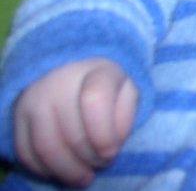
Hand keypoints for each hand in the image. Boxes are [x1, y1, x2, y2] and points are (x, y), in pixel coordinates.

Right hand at [13, 57, 137, 187]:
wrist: (73, 73)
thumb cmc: (107, 88)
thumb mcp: (127, 94)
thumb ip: (125, 116)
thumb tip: (110, 145)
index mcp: (96, 71)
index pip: (95, 101)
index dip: (104, 135)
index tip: (112, 152)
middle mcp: (60, 81)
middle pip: (71, 134)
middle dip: (90, 159)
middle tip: (102, 164)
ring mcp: (34, 99)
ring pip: (46, 148)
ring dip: (68, 170)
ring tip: (84, 176)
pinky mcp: (17, 118)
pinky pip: (27, 154)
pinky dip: (46, 171)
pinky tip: (63, 171)